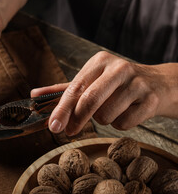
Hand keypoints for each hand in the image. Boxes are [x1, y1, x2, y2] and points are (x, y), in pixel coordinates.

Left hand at [31, 51, 177, 135]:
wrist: (160, 84)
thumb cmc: (117, 84)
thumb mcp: (91, 80)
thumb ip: (64, 89)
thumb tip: (35, 95)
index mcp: (100, 61)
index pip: (75, 88)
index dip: (62, 109)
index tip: (53, 126)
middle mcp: (118, 68)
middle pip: (89, 100)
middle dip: (77, 120)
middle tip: (70, 132)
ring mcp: (137, 83)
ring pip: (106, 115)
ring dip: (103, 120)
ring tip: (113, 109)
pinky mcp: (150, 99)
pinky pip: (124, 123)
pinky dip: (120, 124)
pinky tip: (127, 112)